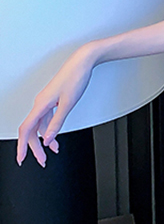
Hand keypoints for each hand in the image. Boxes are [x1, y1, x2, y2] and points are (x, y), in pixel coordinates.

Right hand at [16, 46, 95, 166]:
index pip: (26, 129)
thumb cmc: (76, 78)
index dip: (22, 146)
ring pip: (40, 125)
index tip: (21, 159)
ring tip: (52, 151)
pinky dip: (50, 129)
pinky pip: (47, 118)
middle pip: (32, 130)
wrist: (83, 62)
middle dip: (35, 147)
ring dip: (44, 139)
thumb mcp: (68, 104)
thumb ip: (57, 123)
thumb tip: (47, 139)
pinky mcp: (53, 99)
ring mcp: (46, 101)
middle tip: (41, 160)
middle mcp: (40, 103)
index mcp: (40, 104)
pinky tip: (55, 137)